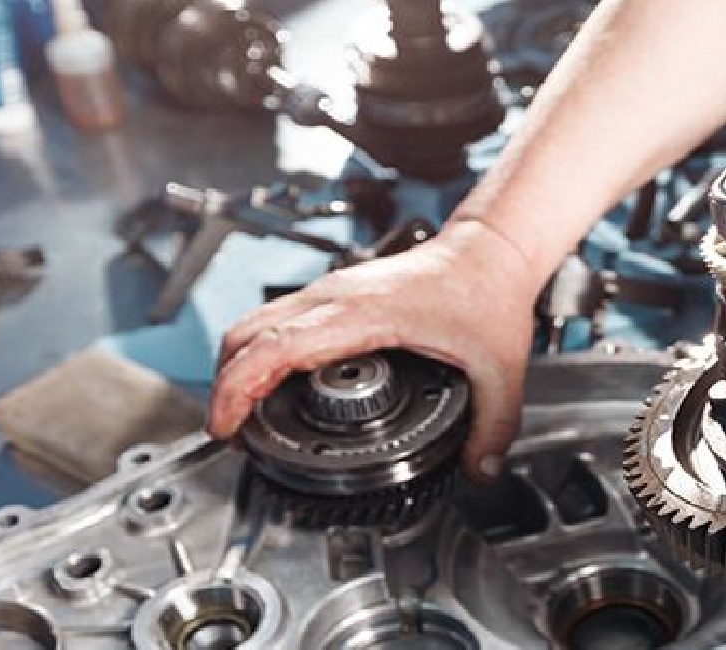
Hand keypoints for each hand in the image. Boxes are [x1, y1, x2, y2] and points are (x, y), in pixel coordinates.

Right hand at [208, 220, 537, 480]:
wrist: (487, 251)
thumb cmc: (485, 292)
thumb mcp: (500, 370)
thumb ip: (494, 427)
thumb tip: (480, 472)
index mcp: (366, 313)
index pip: (277, 345)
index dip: (238, 387)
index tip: (226, 426)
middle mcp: (337, 297)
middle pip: (247, 333)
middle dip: (224, 385)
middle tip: (230, 433)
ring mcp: (331, 291)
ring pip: (256, 323)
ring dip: (238, 368)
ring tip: (243, 417)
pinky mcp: (335, 295)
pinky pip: (278, 321)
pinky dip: (260, 355)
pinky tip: (274, 387)